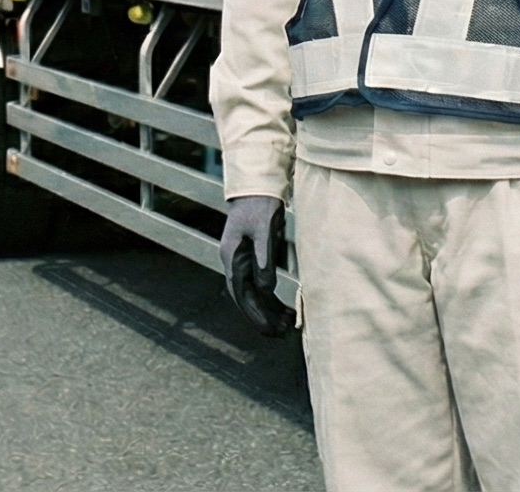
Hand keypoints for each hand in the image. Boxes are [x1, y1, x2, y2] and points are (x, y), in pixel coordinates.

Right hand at [219, 195, 288, 336]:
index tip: (270, 329)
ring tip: (287, 325)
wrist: (257, 186)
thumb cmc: (259, 205)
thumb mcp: (264, 229)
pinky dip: (271, 299)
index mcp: (232, 256)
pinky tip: (285, 309)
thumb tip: (266, 289)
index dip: (255, 313)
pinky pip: (260, 285)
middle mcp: (234, 262)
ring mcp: (242, 262)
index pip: (241, 293)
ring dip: (268, 311)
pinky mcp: (253, 260)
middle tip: (281, 334)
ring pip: (253, 294)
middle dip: (261, 318)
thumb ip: (264, 259)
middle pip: (245, 298)